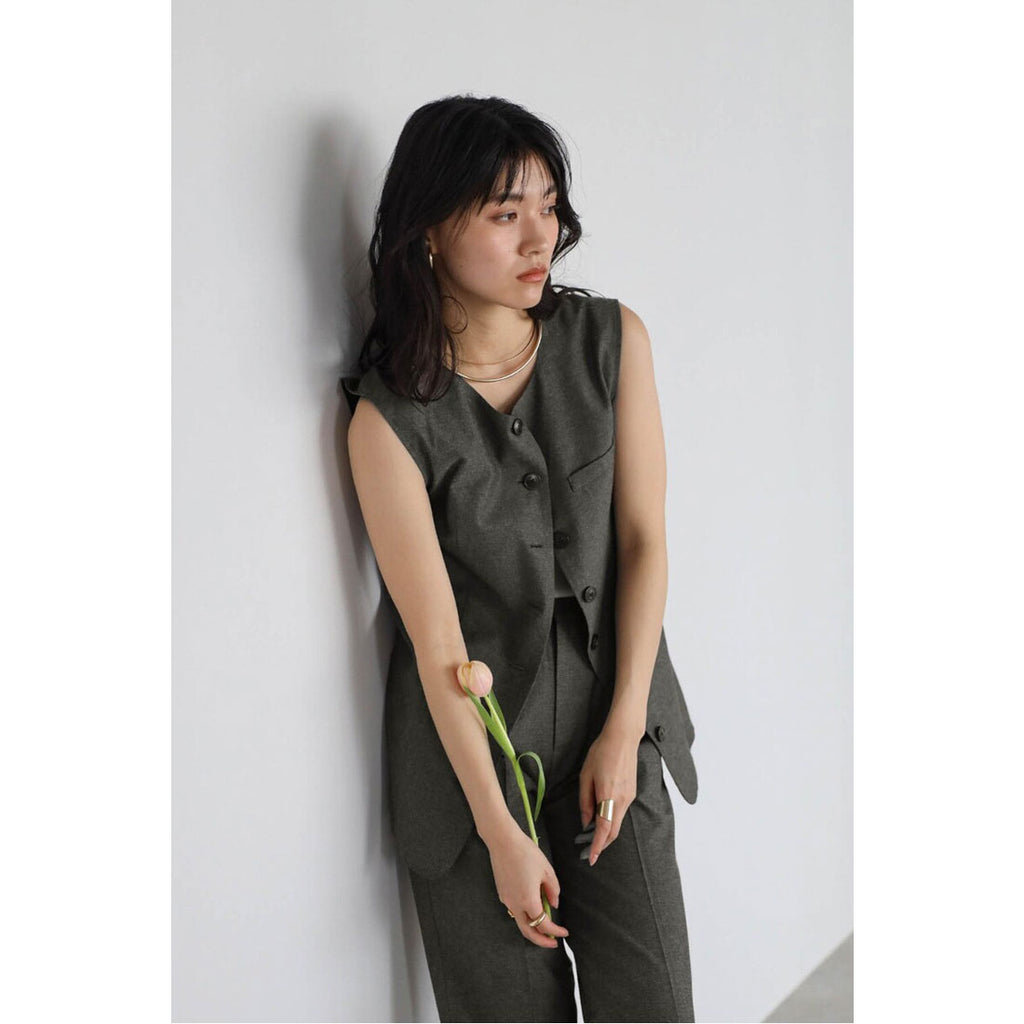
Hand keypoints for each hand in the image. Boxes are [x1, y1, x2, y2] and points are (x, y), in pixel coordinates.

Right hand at [485, 820, 569, 948]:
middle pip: (528, 932)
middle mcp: (515, 904)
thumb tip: (553, 905)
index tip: (564, 932)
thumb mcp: (547, 870)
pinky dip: (525, 915)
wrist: (503, 841)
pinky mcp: (502, 893)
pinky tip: (533, 906)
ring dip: (532, 928)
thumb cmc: (525, 853)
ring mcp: (506, 900)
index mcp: (528, 900)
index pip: (543, 925)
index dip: (555, 931)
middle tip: (553, 942)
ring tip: (545, 924)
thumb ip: (553, 890)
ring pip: (520, 922)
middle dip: (541, 940)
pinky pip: (514, 910)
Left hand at [578, 722, 639, 864]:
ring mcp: (629, 797)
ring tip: (589, 836)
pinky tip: (600, 818)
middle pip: (613, 831)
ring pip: (617, 823)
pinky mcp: (632, 792)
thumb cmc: (601, 753)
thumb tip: (586, 821)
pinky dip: (611, 821)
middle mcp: (622, 800)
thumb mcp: (585, 776)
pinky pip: (620, 812)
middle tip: (586, 852)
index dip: (597, 846)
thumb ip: (585, 801)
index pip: (604, 829)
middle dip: (601, 845)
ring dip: (605, 833)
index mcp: (608, 796)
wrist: (623, 738)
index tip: (591, 858)